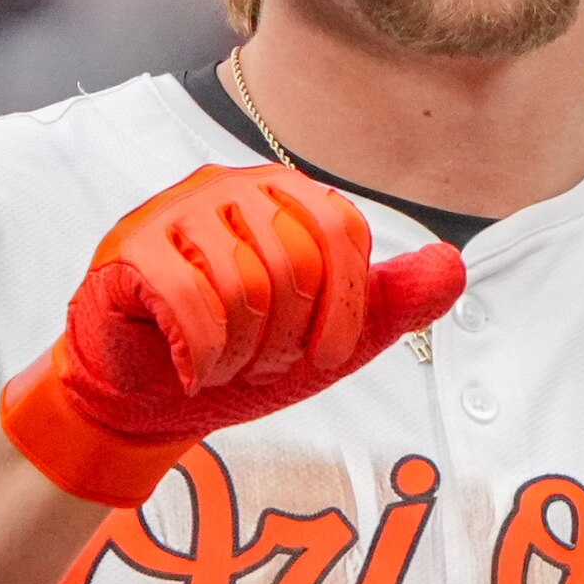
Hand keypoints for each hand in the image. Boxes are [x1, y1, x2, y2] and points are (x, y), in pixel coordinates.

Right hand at [0, 165, 464, 504]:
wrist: (146, 397)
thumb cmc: (238, 354)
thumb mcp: (329, 337)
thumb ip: (392, 301)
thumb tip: (455, 266)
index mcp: (284, 195)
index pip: (342, 232)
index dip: (346, 307)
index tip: (327, 355)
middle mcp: (229, 186)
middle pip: (294, 261)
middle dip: (285, 339)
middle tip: (258, 365)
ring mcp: (174, 211)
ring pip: (242, 284)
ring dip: (241, 352)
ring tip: (225, 366)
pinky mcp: (129, 249)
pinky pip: (188, 301)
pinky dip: (201, 354)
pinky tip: (193, 370)